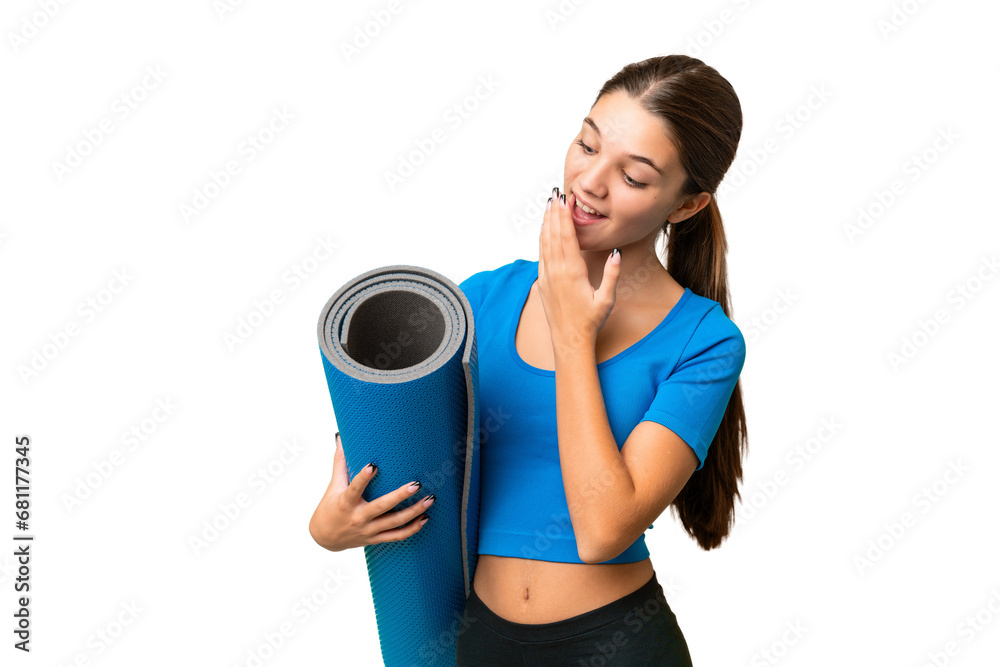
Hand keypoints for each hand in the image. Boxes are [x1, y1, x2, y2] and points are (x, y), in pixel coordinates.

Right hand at [308, 432, 434, 551]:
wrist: (325, 538)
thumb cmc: (329, 507)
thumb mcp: (333, 485)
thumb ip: (340, 463)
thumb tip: (341, 438)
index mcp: (346, 502)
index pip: (354, 489)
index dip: (363, 478)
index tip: (373, 465)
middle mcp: (358, 517)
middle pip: (382, 507)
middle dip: (400, 496)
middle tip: (417, 484)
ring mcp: (368, 530)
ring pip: (394, 523)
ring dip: (414, 512)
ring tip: (430, 500)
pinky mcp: (375, 538)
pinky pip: (397, 536)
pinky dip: (412, 529)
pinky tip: (424, 518)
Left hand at [537, 187, 621, 355]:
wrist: (569, 340)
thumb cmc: (590, 321)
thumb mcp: (606, 299)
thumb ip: (612, 275)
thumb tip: (617, 252)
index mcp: (572, 272)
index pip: (567, 237)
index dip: (565, 216)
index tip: (565, 200)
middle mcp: (556, 271)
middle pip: (553, 235)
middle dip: (554, 213)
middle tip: (555, 194)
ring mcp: (547, 276)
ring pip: (544, 243)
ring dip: (546, 223)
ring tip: (548, 206)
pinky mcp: (542, 282)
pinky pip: (541, 255)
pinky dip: (542, 239)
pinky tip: (544, 231)